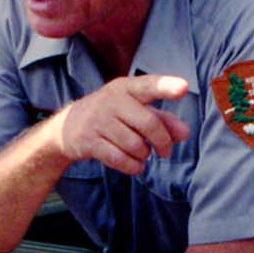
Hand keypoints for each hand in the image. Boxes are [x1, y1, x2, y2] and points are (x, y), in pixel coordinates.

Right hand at [51, 74, 190, 176]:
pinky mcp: (88, 141)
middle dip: (162, 142)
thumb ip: (162, 119)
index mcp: (126, 88)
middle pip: (148, 123)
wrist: (68, 126)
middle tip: (165, 152)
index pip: (149, 85)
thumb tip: (185, 133)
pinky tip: (135, 165)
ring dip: (144, 155)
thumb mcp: (134, 110)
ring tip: (142, 154)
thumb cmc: (111, 115)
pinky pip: (119, 158)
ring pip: (135, 145)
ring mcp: (98, 120)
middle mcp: (111, 100)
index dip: (166, 86)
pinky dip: (132, 166)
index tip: (184, 88)